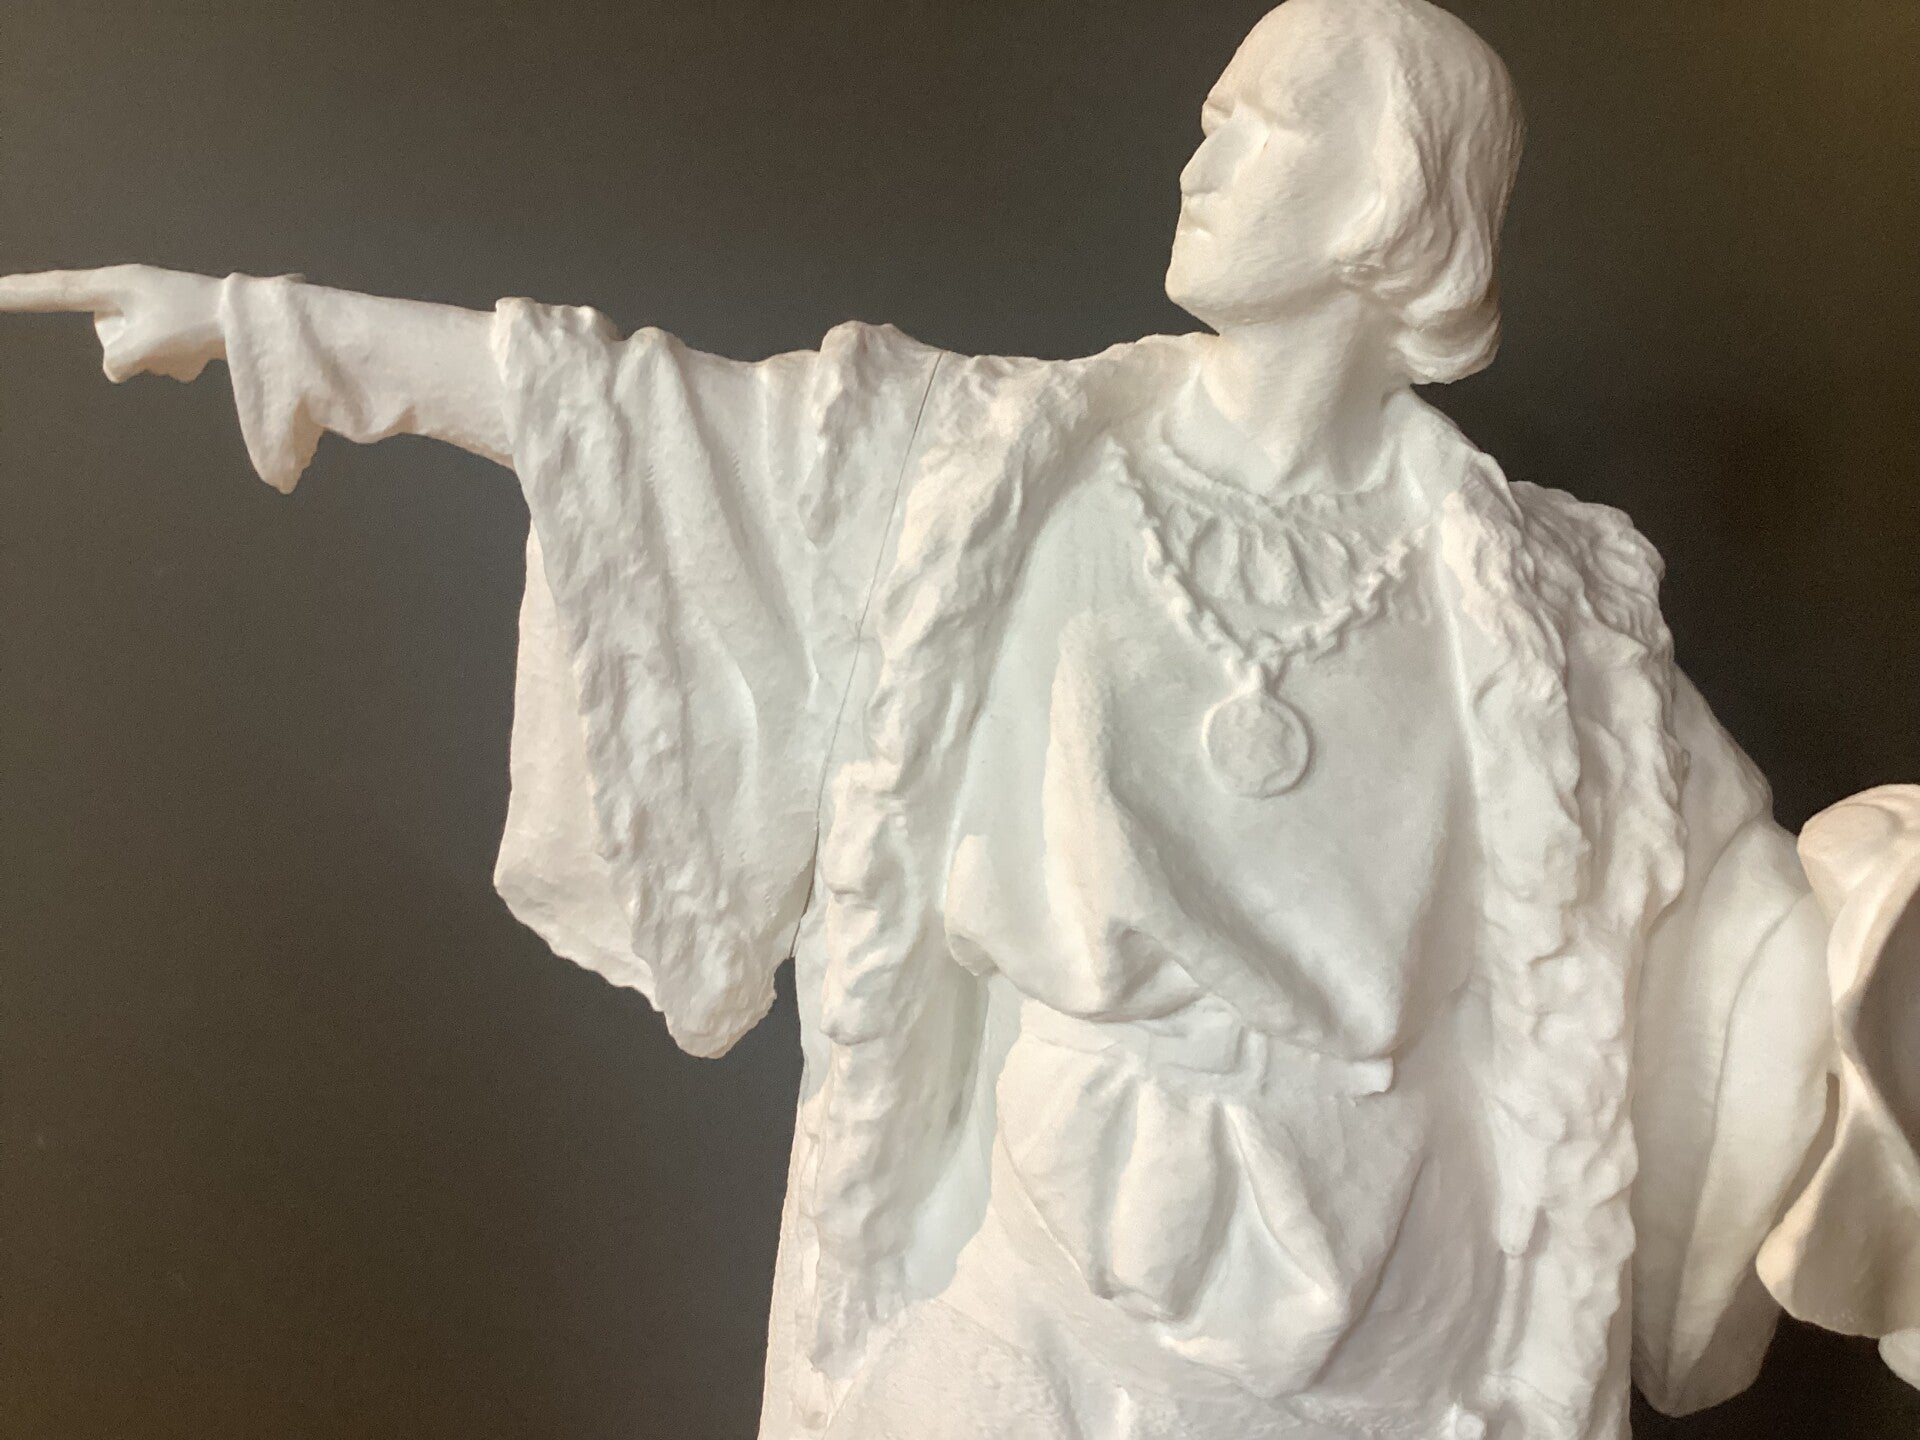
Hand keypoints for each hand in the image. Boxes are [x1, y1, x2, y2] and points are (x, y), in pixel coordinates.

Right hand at [0, 264, 225, 382]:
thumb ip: (117, 360)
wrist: (251, 322)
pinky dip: (181, 361)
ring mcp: (153, 310)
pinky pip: (162, 356)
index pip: (55, 291)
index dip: (20, 294)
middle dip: (135, 352)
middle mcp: (130, 292)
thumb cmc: (198, 323)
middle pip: (106, 337)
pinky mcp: (174, 327)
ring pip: (135, 351)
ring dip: (162, 359)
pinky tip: (202, 352)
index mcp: (116, 283)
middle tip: (171, 341)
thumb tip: (116, 369)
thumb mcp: (146, 344)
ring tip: (190, 345)